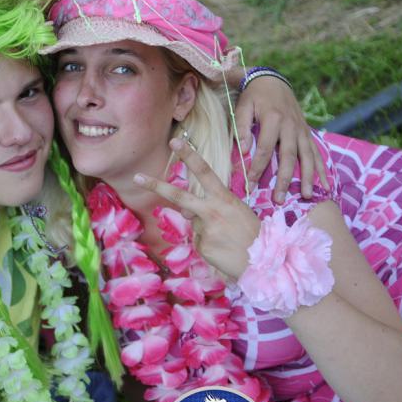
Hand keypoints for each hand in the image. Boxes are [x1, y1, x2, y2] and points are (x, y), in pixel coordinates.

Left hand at [134, 139, 260, 280]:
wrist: (265, 260)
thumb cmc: (252, 234)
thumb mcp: (234, 213)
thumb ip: (208, 208)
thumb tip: (185, 213)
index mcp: (224, 198)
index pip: (204, 171)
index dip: (190, 155)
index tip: (176, 141)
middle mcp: (212, 210)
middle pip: (178, 195)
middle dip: (155, 185)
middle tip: (137, 177)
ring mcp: (205, 229)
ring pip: (192, 223)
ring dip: (205, 230)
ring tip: (226, 238)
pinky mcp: (202, 246)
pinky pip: (198, 242)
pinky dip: (208, 246)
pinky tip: (223, 249)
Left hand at [234, 75, 328, 202]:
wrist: (272, 80)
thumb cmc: (254, 96)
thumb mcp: (243, 106)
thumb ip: (242, 127)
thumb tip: (243, 150)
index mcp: (274, 119)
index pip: (266, 149)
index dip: (258, 168)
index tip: (250, 185)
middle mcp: (291, 126)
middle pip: (289, 157)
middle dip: (285, 180)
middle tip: (279, 199)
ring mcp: (302, 130)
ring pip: (307, 157)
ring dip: (308, 178)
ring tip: (307, 197)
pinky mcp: (307, 133)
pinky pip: (317, 152)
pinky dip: (322, 169)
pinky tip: (325, 185)